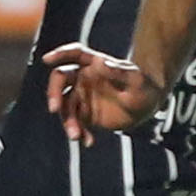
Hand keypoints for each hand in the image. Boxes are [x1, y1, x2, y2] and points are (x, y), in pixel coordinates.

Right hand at [42, 44, 160, 143]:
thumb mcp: (135, 79)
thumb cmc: (143, 86)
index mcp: (94, 64)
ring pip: (66, 106)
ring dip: (68, 121)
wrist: (148, 106)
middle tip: (54, 108)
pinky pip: (76, 123)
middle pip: (61, 80)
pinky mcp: (85, 114)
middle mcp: (83, 78)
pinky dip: (80, 133)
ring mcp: (82, 97)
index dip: (60, 54)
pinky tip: (88, 141)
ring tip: (76, 136)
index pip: (75, 54)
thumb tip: (99, 62)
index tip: (47, 60)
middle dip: (54, 93)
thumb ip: (119, 71)